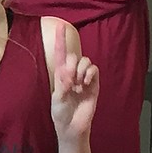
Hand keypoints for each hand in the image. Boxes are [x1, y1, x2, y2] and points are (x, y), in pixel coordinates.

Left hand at [51, 22, 97, 140]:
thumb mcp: (57, 99)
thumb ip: (62, 84)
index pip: (60, 54)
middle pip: (74, 56)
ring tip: (79, 85)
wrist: (72, 127)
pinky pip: (94, 70)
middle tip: (70, 82)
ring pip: (85, 61)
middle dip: (72, 66)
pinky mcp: (94, 84)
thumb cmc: (61, 114)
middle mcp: (72, 74)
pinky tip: (86, 84)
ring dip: (81, 71)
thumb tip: (67, 71)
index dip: (60, 39)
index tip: (60, 25)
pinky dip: (90, 74)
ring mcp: (84, 78)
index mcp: (60, 75)